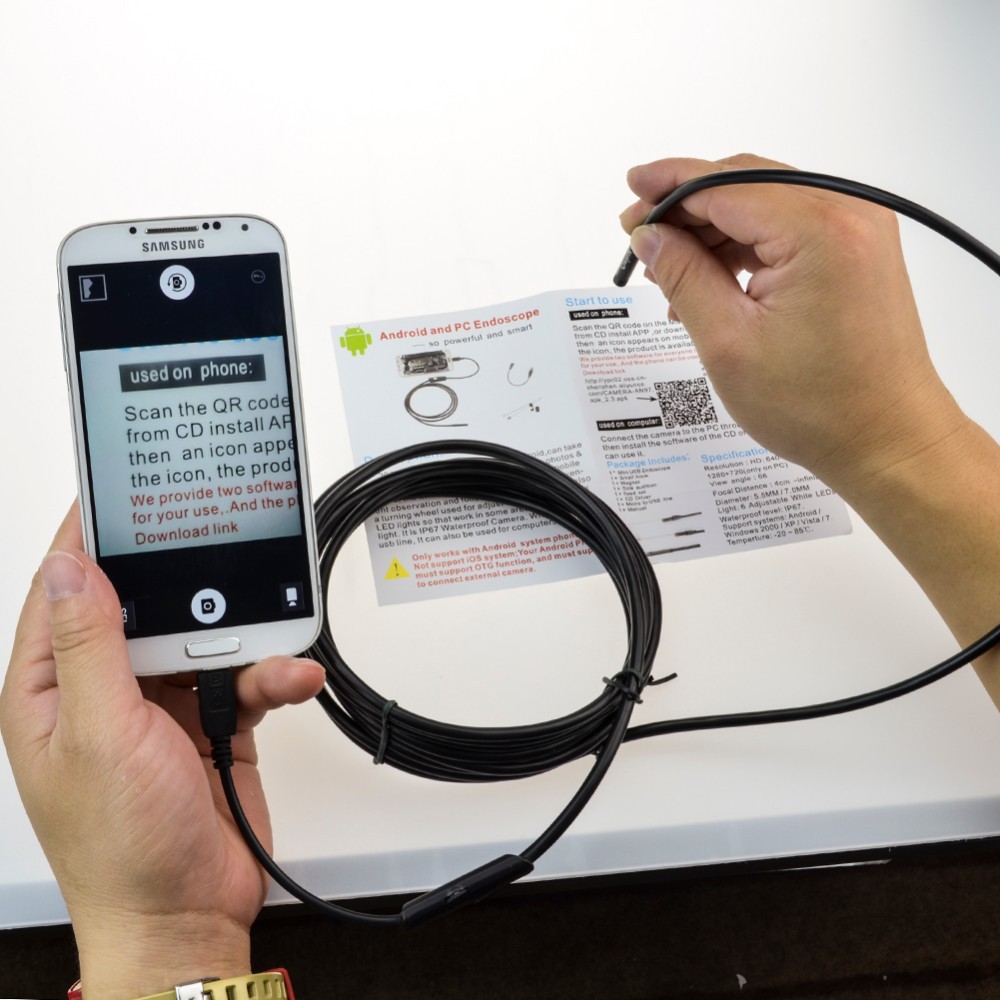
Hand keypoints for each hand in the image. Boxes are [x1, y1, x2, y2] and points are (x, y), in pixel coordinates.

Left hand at [0, 505, 325, 999]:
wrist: (187, 916)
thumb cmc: (122, 849)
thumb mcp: (100, 736)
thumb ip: (90, 648)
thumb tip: (71, 569)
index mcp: (52, 689)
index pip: (63, 589)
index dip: (90, 536)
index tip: (121, 490)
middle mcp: (104, 689)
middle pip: (144, 603)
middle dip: (185, 584)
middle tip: (217, 552)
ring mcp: (158, 704)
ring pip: (202, 634)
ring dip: (240, 637)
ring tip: (264, 644)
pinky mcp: (210, 719)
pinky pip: (243, 673)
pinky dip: (271, 674)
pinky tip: (287, 679)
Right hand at [620, 153, 966, 493]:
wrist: (888, 440)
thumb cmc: (821, 407)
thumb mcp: (729, 342)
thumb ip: (683, 277)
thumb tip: (651, 237)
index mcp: (819, 231)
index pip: (725, 185)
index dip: (670, 187)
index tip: (632, 194)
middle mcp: (848, 215)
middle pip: (746, 185)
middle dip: (686, 207)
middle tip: (640, 235)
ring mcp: (859, 231)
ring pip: (765, 206)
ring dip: (713, 231)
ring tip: (670, 271)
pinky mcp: (858, 252)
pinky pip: (789, 230)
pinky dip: (746, 247)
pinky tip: (711, 279)